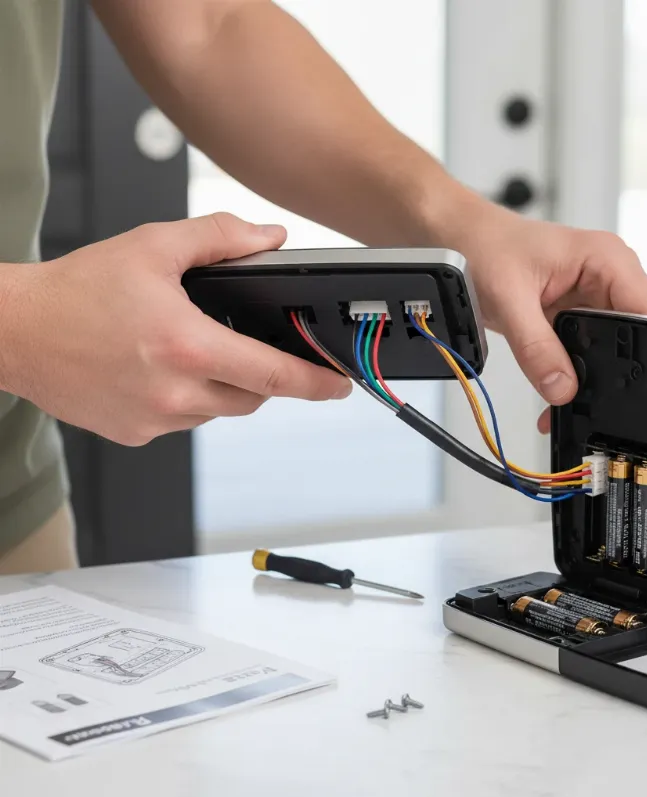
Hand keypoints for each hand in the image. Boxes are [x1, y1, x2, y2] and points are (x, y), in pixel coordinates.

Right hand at [0, 213, 350, 444]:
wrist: (15, 331)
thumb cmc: (76, 291)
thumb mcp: (153, 247)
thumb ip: (221, 239)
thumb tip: (270, 239)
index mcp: (188, 346)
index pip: (275, 375)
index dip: (316, 383)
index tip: (341, 386)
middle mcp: (175, 392)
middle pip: (253, 395)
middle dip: (260, 373)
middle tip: (240, 343)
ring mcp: (155, 419)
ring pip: (220, 409)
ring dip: (222, 384)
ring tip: (187, 348)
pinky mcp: (136, 434)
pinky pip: (185, 420)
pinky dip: (188, 398)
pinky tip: (159, 369)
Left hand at [440, 198, 646, 432]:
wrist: (457, 236)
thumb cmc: (484, 243)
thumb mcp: (509, 297)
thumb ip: (536, 346)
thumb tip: (562, 387)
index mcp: (607, 259)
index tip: (632, 384)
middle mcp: (607, 278)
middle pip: (633, 337)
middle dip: (614, 373)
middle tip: (588, 402)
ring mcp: (590, 298)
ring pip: (608, 350)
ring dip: (588, 377)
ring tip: (564, 401)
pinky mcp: (571, 315)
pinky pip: (583, 352)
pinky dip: (570, 372)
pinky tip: (555, 390)